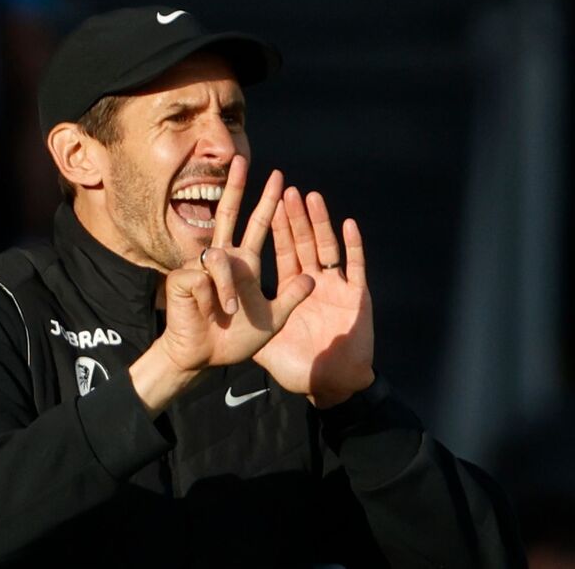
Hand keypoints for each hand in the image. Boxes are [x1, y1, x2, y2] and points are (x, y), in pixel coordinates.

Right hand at [155, 156, 314, 372]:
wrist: (203, 358)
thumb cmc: (233, 340)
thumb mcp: (273, 320)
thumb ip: (292, 299)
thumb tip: (313, 277)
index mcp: (243, 264)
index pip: (258, 226)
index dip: (268, 203)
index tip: (280, 179)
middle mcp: (222, 258)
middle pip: (228, 214)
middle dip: (237, 188)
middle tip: (242, 160)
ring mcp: (200, 265)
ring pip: (218, 257)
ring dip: (227, 288)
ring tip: (228, 311)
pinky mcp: (182, 277)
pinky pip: (203, 276)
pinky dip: (213, 295)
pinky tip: (209, 310)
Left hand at [255, 188, 373, 407]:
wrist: (332, 387)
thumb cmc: (301, 369)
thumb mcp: (266, 344)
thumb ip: (246, 323)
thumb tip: (218, 307)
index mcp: (293, 288)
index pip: (281, 248)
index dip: (275, 223)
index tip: (268, 198)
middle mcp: (315, 282)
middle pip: (301, 241)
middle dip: (292, 215)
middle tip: (283, 186)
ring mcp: (337, 287)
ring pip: (326, 246)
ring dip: (318, 222)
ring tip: (309, 197)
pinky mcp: (356, 297)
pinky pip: (356, 268)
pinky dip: (353, 247)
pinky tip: (348, 226)